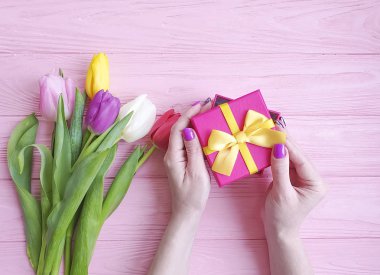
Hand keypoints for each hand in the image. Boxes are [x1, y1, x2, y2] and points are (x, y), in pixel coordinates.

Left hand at [164, 101, 210, 217]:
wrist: (187, 213)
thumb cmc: (193, 196)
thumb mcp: (196, 173)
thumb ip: (193, 150)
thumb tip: (189, 130)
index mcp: (173, 156)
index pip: (178, 129)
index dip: (189, 114)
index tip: (201, 105)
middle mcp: (171, 155)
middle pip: (180, 129)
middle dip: (192, 115)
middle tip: (207, 105)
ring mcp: (175, 158)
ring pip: (183, 135)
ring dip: (194, 123)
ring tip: (207, 114)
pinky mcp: (181, 162)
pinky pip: (187, 143)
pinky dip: (195, 134)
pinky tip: (205, 131)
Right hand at [263, 127, 327, 237]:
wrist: (277, 231)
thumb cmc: (282, 216)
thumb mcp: (281, 193)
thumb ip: (280, 170)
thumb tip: (278, 148)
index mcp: (315, 184)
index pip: (302, 160)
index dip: (289, 146)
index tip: (277, 133)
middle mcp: (311, 178)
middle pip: (297, 156)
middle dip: (285, 142)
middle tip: (274, 126)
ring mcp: (301, 177)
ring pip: (290, 157)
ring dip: (280, 145)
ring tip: (271, 131)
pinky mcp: (290, 177)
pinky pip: (284, 162)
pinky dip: (276, 154)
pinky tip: (270, 144)